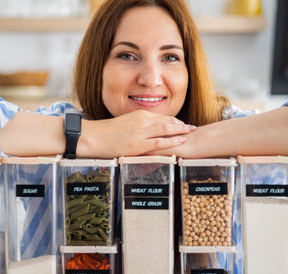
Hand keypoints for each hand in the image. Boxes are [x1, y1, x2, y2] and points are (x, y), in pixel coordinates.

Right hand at [78, 110, 195, 157]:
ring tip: (192, 132)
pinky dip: (172, 141)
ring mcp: (141, 133)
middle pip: (168, 121)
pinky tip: (181, 141)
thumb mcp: (125, 124)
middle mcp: (142, 121)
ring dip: (181, 130)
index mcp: (139, 115)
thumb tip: (147, 132)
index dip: (175, 120)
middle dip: (182, 124)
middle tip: (193, 127)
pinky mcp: (138, 144)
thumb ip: (138, 126)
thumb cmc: (106, 133)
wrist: (93, 137)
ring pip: (166, 129)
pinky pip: (159, 142)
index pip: (162, 116)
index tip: (183, 123)